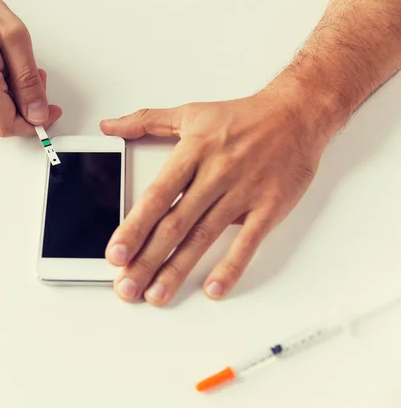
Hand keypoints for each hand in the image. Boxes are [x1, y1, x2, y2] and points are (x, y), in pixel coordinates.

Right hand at [0, 0, 61, 135]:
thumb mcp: (16, 38)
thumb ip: (28, 81)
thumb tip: (37, 114)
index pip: (6, 124)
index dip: (32, 124)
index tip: (49, 114)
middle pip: (3, 120)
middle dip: (26, 105)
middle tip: (35, 76)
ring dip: (13, 99)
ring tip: (12, 68)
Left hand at [101, 92, 325, 304]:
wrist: (296, 113)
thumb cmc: (242, 117)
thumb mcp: (190, 113)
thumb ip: (146, 121)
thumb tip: (110, 126)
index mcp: (192, 153)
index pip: (157, 196)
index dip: (134, 226)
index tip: (115, 252)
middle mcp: (215, 175)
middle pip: (175, 224)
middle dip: (147, 259)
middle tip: (126, 287)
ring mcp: (242, 193)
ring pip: (204, 237)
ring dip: (178, 270)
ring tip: (156, 295)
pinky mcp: (268, 207)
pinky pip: (248, 242)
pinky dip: (231, 266)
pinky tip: (213, 288)